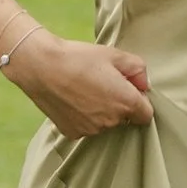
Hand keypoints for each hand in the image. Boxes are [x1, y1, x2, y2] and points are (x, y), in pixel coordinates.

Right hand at [4, 30, 151, 138]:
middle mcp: (111, 121)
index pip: (146, 115)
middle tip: (100, 84)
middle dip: (118, 105)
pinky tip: (71, 100)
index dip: (139, 101)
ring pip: (104, 124)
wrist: (40, 66)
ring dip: (100, 112)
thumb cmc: (78, 58)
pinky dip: (82, 117)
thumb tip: (143, 85)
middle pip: (124, 119)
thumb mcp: (114, 54)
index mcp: (126, 102)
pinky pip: (85, 127)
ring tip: (83, 91)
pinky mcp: (72, 133)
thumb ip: (138, 69)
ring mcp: (91, 130)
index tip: (126, 89)